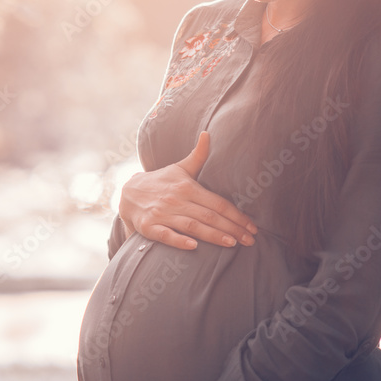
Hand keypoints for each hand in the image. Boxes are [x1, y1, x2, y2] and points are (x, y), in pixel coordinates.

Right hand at [118, 131, 257, 249]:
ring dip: (213, 236)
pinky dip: (178, 240)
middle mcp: (176, 200)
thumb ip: (198, 155)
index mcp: (187, 187)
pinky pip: (165, 235)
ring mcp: (162, 213)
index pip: (218, 203)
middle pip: (209, 216)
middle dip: (232, 228)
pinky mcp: (149, 226)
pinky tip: (193, 247)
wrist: (127, 193)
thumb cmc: (160, 182)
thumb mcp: (179, 167)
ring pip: (192, 226)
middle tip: (250, 241)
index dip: (237, 215)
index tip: (252, 227)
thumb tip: (208, 134)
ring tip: (232, 243)